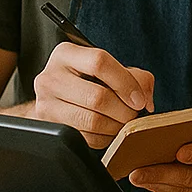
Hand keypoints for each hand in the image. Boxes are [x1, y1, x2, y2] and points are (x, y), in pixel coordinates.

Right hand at [31, 42, 153, 147]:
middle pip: (97, 97)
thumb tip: (145, 101)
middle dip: (124, 110)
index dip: (125, 83)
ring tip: (124, 123)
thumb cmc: (91, 79)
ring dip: (116, 126)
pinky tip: (109, 130)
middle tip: (134, 114)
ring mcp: (45, 103)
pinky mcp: (48, 125)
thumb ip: (138, 78)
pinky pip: (84, 137)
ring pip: (91, 120)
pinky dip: (104, 137)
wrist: (58, 95)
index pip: (99, 63)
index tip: (139, 100)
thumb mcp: (113, 68)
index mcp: (67, 54)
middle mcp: (50, 77)